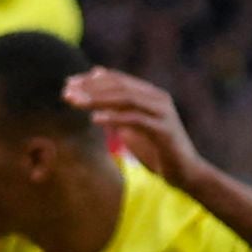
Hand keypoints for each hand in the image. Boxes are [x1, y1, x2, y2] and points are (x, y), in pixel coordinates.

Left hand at [65, 68, 205, 188]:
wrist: (184, 172)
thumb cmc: (155, 149)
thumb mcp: (131, 125)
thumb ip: (117, 107)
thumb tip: (99, 86)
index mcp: (150, 94)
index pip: (118, 79)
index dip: (92, 80)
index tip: (68, 84)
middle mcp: (159, 98)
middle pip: (121, 86)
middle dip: (92, 88)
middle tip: (67, 93)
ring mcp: (163, 113)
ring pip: (128, 99)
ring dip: (99, 99)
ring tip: (76, 103)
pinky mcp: (165, 130)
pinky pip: (136, 120)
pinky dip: (115, 118)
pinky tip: (95, 120)